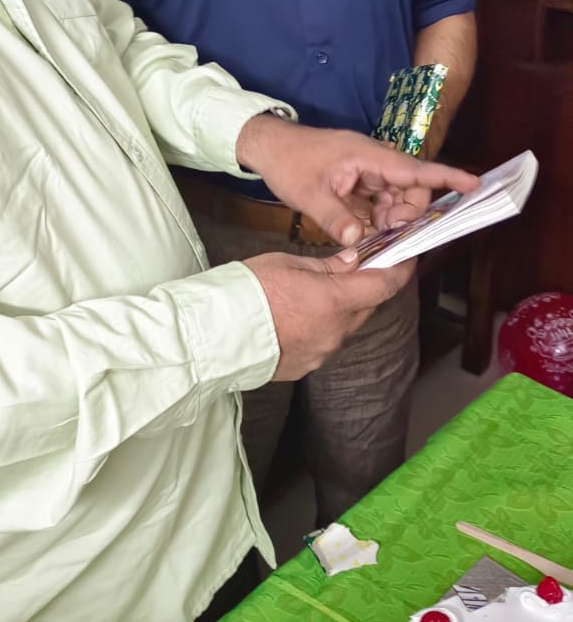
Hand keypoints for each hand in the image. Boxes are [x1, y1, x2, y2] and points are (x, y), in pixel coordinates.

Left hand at [235, 116, 476, 247]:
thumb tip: (358, 243)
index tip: (474, 185)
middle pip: (410, 190)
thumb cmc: (289, 162)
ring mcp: (367, 171)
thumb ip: (336, 219)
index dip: (446, 177)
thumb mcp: (309, 195)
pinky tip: (362, 231)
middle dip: (407, 214)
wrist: (269, 146)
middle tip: (386, 233)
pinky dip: (376, 218)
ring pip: (395, 199)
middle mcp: (374, 161)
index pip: (415, 169)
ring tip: (368, 234)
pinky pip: (379, 201)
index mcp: (368, 156)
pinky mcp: (358, 181)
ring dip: (389, 219)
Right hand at [244, 249, 415, 380]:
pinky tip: (296, 316)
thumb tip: (353, 262)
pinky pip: (324, 341)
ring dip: (339, 308)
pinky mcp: (306, 366)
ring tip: (312, 292)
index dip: (401, 268)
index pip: (385, 284)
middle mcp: (336, 331)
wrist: (216, 333)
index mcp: (336, 300)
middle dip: (365, 285)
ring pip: (344, 325)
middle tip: (354, 266)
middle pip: (366, 305)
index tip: (406, 256)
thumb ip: (327, 266)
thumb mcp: (289, 264)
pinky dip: (320, 326)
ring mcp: (322, 351)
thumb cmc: (249, 291)